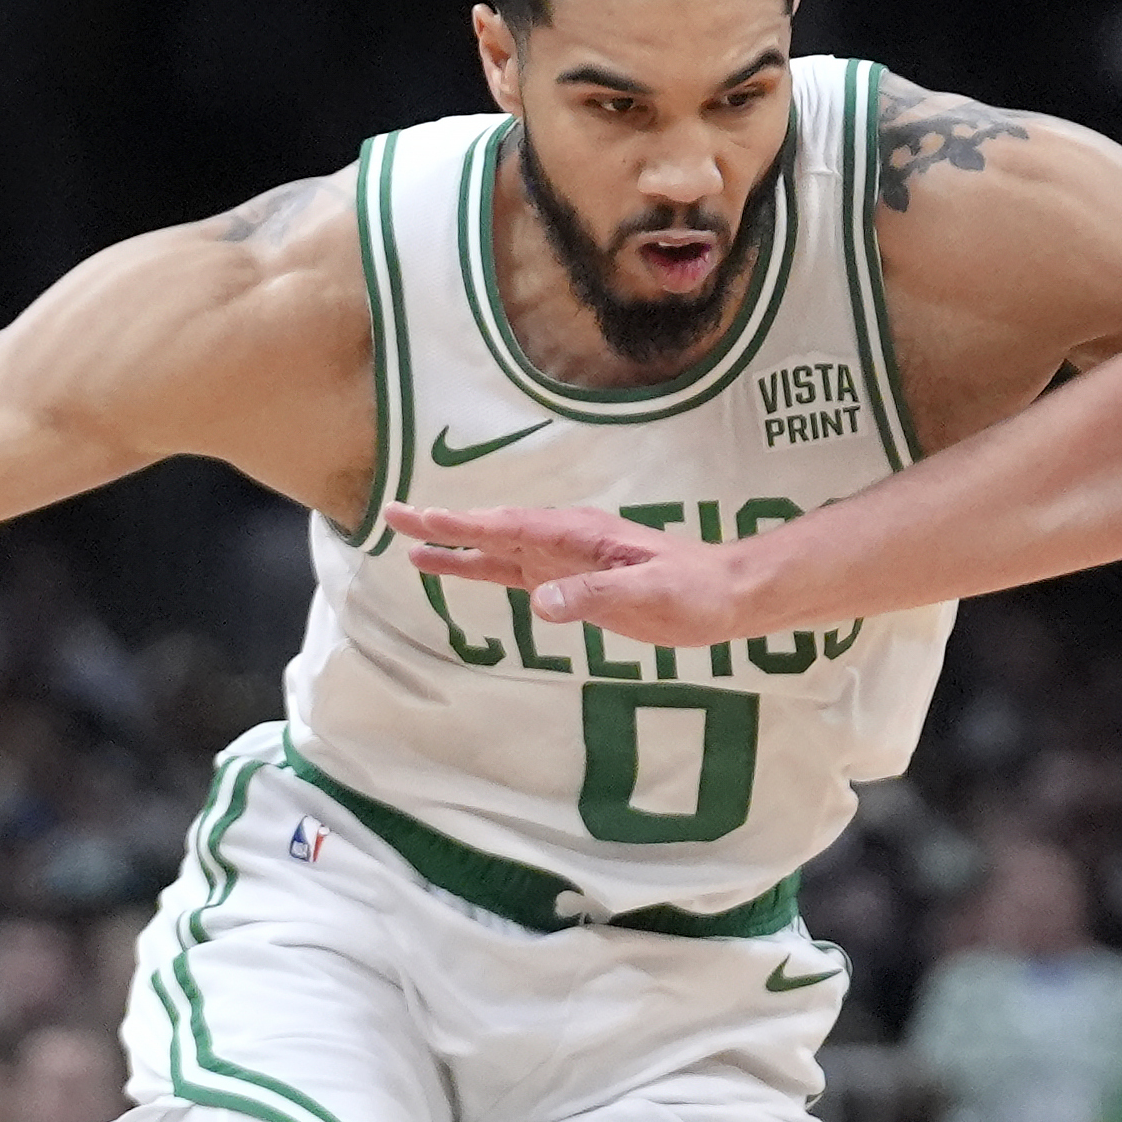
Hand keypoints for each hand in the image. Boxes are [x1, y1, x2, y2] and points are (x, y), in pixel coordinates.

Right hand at [387, 502, 759, 648]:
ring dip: (459, 551)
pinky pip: (523, 576)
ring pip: (502, 554)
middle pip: (494, 533)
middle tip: (392, 517)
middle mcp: (567, 543)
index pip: (510, 528)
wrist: (729, 595)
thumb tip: (541, 604)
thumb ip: (595, 597)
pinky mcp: (577, 584)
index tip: (421, 519)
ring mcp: (570, 562)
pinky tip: (468, 571)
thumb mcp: (650, 594)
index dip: (464, 525)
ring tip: (412, 550)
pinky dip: (489, 571)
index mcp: (580, 537)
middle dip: (443, 527)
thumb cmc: (696, 591)